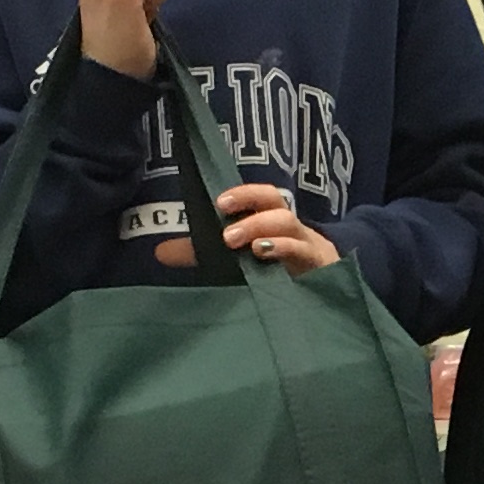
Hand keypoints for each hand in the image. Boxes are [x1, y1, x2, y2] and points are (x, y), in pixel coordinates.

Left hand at [156, 177, 340, 272]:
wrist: (323, 288)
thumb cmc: (276, 265)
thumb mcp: (236, 256)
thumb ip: (201, 253)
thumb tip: (160, 252)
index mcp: (271, 219)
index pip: (261, 196)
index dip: (244, 194)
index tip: (220, 203)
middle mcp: (290, 227)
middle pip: (277, 205)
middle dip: (252, 213)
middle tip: (227, 233)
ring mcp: (306, 245)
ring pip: (291, 226)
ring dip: (266, 231)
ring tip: (247, 247)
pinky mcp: (318, 267)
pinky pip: (305, 253)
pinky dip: (286, 251)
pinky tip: (267, 258)